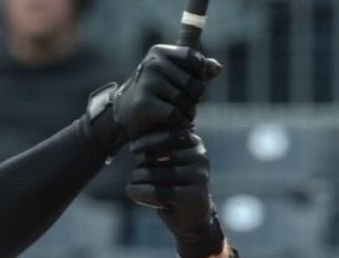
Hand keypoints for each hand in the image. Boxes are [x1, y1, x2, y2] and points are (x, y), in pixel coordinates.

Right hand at [87, 45, 221, 155]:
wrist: (121, 115)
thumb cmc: (152, 93)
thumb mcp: (171, 76)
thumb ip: (195, 69)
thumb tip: (217, 68)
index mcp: (160, 52)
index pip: (196, 60)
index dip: (199, 76)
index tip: (188, 86)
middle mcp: (153, 64)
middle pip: (194, 83)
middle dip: (194, 98)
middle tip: (183, 105)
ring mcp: (147, 83)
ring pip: (186, 101)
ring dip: (188, 113)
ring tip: (179, 115)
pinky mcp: (144, 103)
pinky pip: (176, 115)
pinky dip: (179, 123)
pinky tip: (174, 124)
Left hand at [126, 128, 224, 257]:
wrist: (193, 217)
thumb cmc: (174, 185)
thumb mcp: (168, 162)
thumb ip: (156, 149)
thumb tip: (134, 145)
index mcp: (194, 143)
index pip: (165, 136)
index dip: (146, 142)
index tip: (133, 150)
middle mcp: (200, 156)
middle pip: (153, 156)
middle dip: (138, 168)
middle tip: (136, 177)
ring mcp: (198, 176)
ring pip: (150, 174)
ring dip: (135, 182)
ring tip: (135, 188)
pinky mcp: (192, 195)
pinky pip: (156, 192)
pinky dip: (139, 193)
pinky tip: (134, 194)